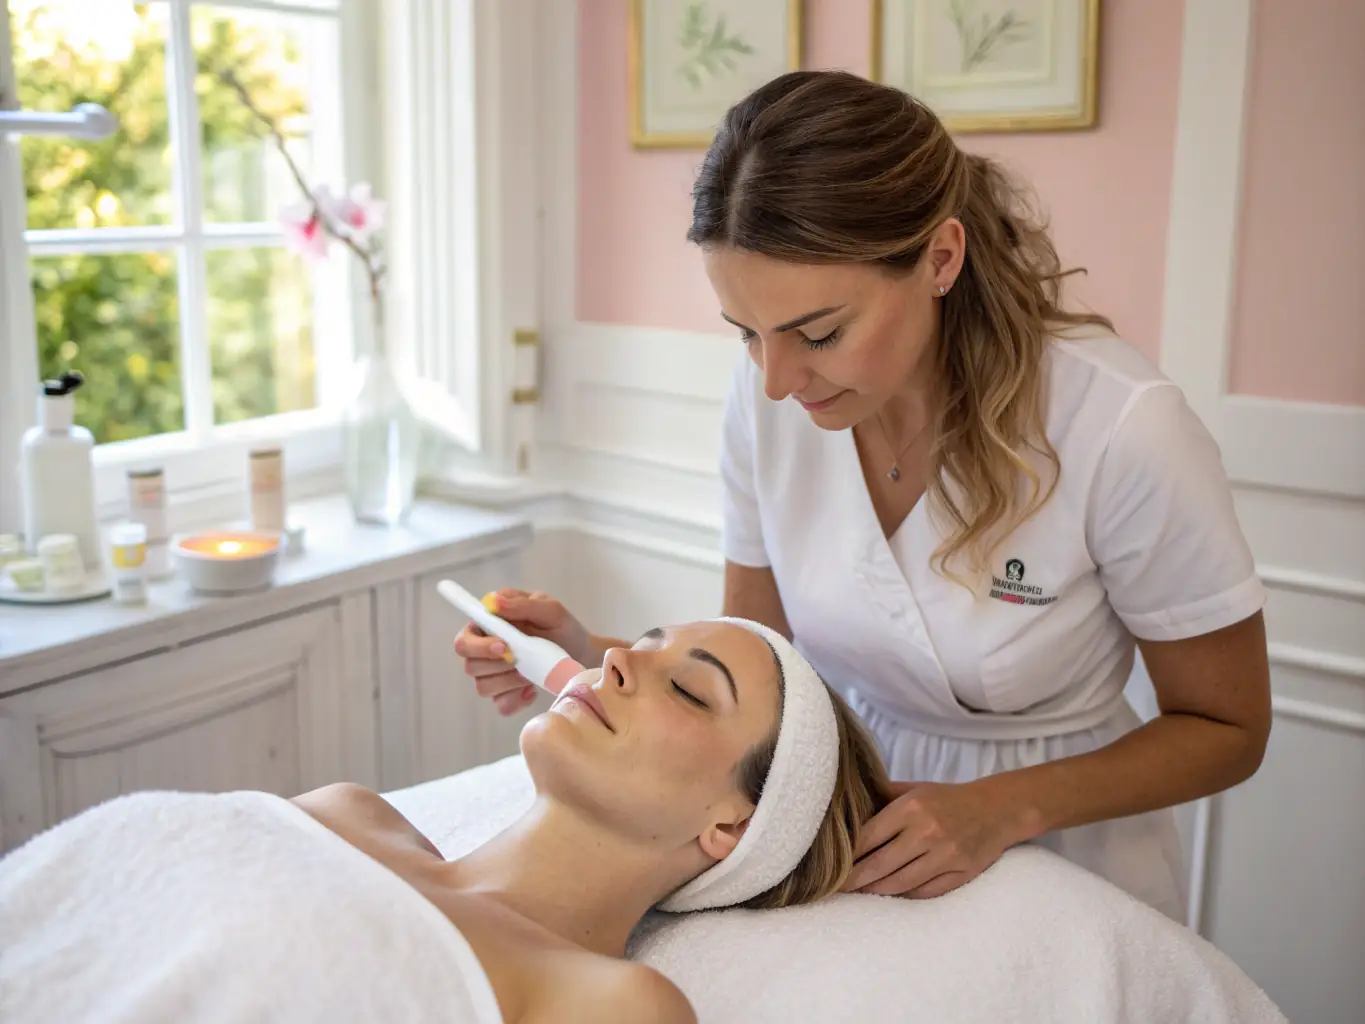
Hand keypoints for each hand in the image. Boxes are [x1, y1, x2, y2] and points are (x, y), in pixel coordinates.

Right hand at [452, 589, 592, 716]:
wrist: (580, 653)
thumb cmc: (561, 626)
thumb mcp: (549, 610)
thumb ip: (521, 604)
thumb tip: (493, 602)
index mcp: (487, 627)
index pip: (464, 641)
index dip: (478, 647)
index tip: (504, 647)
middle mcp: (484, 651)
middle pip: (471, 666)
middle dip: (499, 666)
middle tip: (524, 660)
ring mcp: (493, 675)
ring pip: (483, 687)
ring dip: (510, 682)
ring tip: (532, 672)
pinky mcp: (505, 694)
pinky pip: (501, 705)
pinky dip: (518, 700)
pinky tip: (532, 689)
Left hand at [841, 781, 1015, 898]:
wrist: (997, 809)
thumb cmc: (948, 798)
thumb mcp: (915, 789)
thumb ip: (882, 795)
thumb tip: (847, 804)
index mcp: (911, 808)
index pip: (869, 837)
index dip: (848, 855)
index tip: (830, 866)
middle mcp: (927, 832)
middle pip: (880, 865)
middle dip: (854, 880)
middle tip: (835, 889)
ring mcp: (946, 855)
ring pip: (901, 883)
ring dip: (876, 891)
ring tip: (859, 893)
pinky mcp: (961, 873)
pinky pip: (925, 892)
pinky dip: (905, 895)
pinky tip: (891, 894)